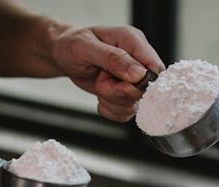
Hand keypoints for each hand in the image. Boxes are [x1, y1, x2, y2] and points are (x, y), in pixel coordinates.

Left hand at [50, 25, 164, 121]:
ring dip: (112, 102)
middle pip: (144, 91)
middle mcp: (137, 60)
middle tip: (101, 81)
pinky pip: (124, 114)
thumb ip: (113, 59)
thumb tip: (138, 73)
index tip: (119, 85)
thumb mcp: (86, 47)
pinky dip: (109, 110)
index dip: (141, 83)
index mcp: (133, 41)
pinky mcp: (126, 95)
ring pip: (134, 105)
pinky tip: (100, 96)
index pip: (155, 68)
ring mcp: (133, 80)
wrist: (63, 55)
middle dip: (119, 93)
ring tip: (99, 84)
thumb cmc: (72, 45)